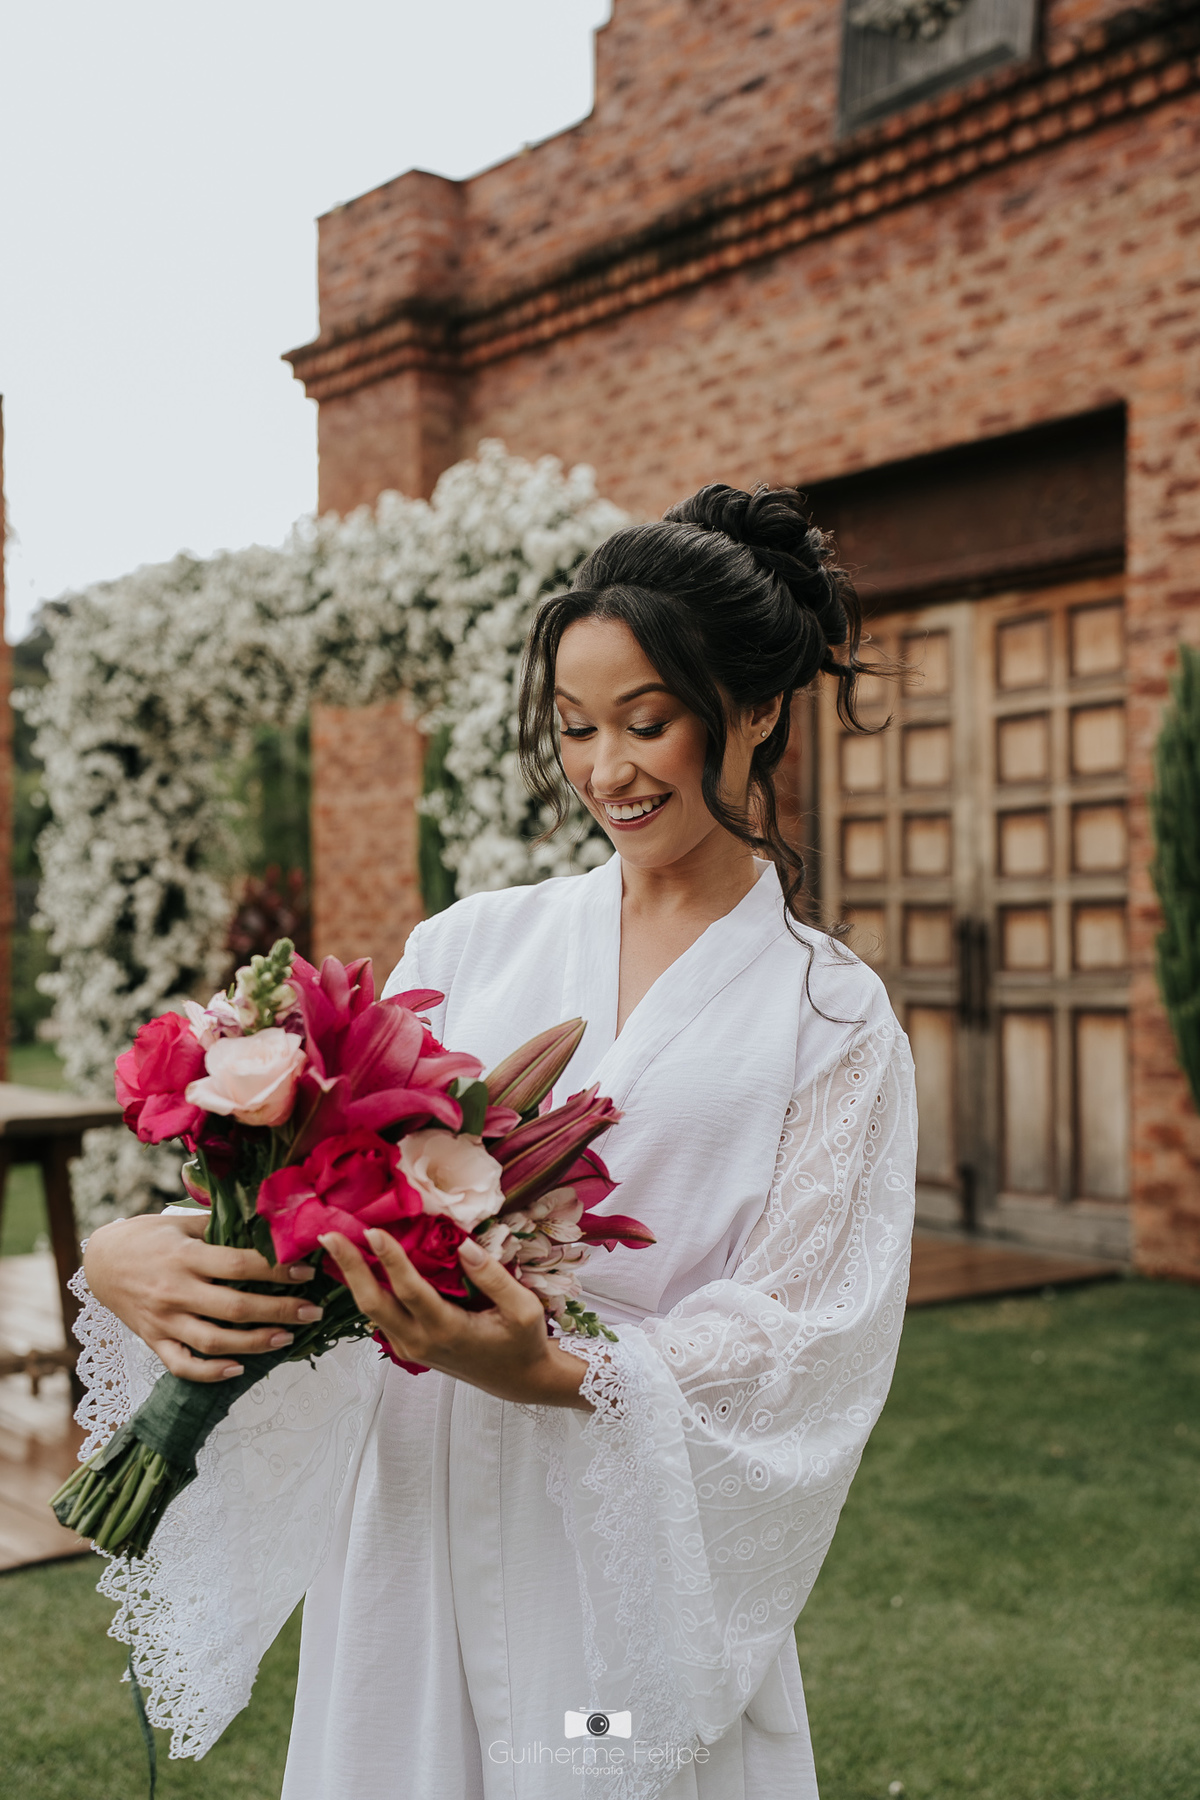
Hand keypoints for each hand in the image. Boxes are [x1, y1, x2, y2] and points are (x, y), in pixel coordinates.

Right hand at [82, 1211, 324, 1382]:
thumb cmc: (147, 1236)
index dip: (277, 1271)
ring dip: (254, 1343)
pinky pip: (182, 1365)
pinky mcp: (153, 1341)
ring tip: (287, 1338)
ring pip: (213, 1342)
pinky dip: (210, 1373)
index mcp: (186, 1256)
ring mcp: (163, 1320)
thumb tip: (267, 1227)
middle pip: (234, 1307)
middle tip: (312, 1312)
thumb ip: (219, 1227)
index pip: (240, 1265)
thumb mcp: (181, 1222)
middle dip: (279, 1311)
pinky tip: (239, 1368)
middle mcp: (175, 1290)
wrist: (100, 1261)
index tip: (307, 1272)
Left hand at [321, 1229, 591, 1410]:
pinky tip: (363, 1267)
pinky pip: (381, 1317)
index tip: (372, 1231)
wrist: (518, 1380)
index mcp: (447, 1331)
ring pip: (371, 1312)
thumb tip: (463, 1245)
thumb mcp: (522, 1308)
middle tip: (328, 1236)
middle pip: (372, 1304)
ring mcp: (409, 1348)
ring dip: (353, 1278)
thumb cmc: (523, 1341)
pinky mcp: (408, 1348)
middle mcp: (420, 1342)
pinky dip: (368, 1290)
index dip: (389, 1260)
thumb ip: (492, 1276)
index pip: (409, 1291)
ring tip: (338, 1244)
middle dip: (349, 1268)